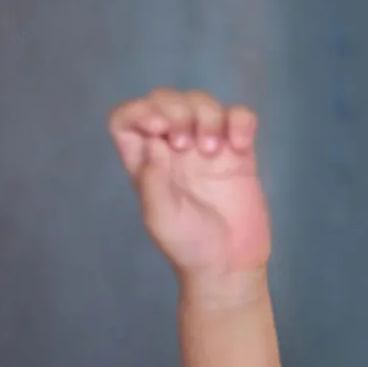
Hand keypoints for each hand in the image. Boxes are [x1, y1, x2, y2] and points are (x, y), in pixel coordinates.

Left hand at [109, 90, 270, 289]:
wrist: (229, 266)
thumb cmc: (188, 246)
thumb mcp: (160, 218)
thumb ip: (152, 180)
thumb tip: (153, 141)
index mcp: (145, 161)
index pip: (127, 119)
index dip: (137, 111)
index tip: (157, 127)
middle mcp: (172, 148)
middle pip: (165, 100)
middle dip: (175, 109)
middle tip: (183, 144)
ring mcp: (206, 146)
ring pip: (202, 102)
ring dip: (207, 116)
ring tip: (211, 150)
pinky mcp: (238, 152)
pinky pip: (239, 117)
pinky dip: (240, 121)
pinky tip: (240, 146)